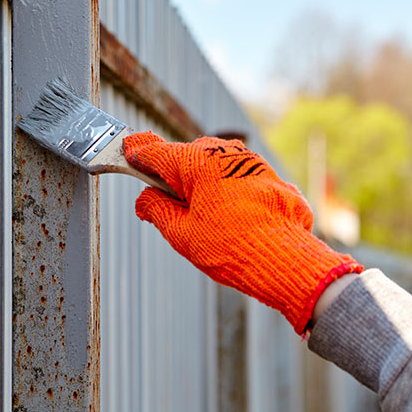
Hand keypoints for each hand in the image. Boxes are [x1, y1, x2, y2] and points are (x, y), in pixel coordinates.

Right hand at [123, 132, 362, 333]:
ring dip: (203, 188)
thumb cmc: (232, 248)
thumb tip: (144, 200)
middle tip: (170, 211)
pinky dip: (227, 193)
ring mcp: (248, 161)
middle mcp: (223, 152)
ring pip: (212, 168)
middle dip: (173, 180)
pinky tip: (233, 221)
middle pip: (184, 159)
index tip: (125, 151)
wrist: (286, 260)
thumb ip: (156, 210)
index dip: (136, 154)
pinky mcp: (267, 174)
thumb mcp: (181, 234)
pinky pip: (236, 178)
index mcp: (195, 162)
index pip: (154, 152)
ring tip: (208, 223)